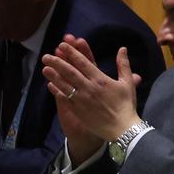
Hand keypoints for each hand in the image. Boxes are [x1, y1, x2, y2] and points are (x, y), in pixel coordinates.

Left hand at [42, 37, 142, 160]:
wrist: (121, 128)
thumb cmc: (126, 105)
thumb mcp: (128, 83)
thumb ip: (123, 65)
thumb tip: (122, 48)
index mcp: (101, 79)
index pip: (83, 62)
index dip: (72, 53)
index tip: (63, 45)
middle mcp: (88, 87)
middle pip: (70, 72)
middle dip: (58, 62)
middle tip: (46, 55)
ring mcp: (81, 99)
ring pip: (64, 84)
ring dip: (54, 75)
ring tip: (45, 67)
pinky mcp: (77, 110)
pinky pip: (65, 98)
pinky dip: (56, 90)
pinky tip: (50, 85)